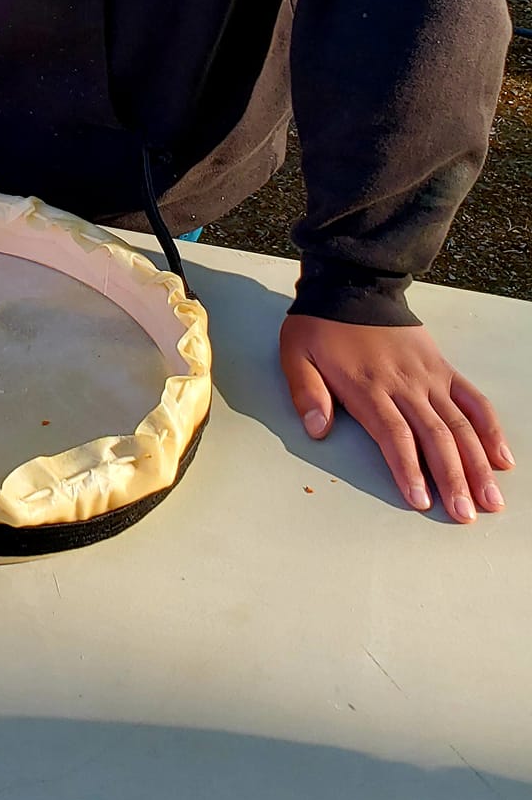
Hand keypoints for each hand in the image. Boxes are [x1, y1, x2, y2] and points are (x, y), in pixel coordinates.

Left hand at [281, 314, 513, 520]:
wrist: (353, 284)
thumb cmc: (322, 325)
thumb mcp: (296, 353)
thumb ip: (306, 392)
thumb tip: (317, 430)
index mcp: (368, 386)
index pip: (395, 435)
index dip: (409, 469)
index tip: (421, 500)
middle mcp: (405, 384)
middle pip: (435, 437)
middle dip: (452, 479)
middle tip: (464, 515)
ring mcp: (429, 377)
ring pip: (460, 425)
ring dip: (477, 464)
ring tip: (490, 499)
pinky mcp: (444, 368)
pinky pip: (473, 400)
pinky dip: (490, 428)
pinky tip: (502, 458)